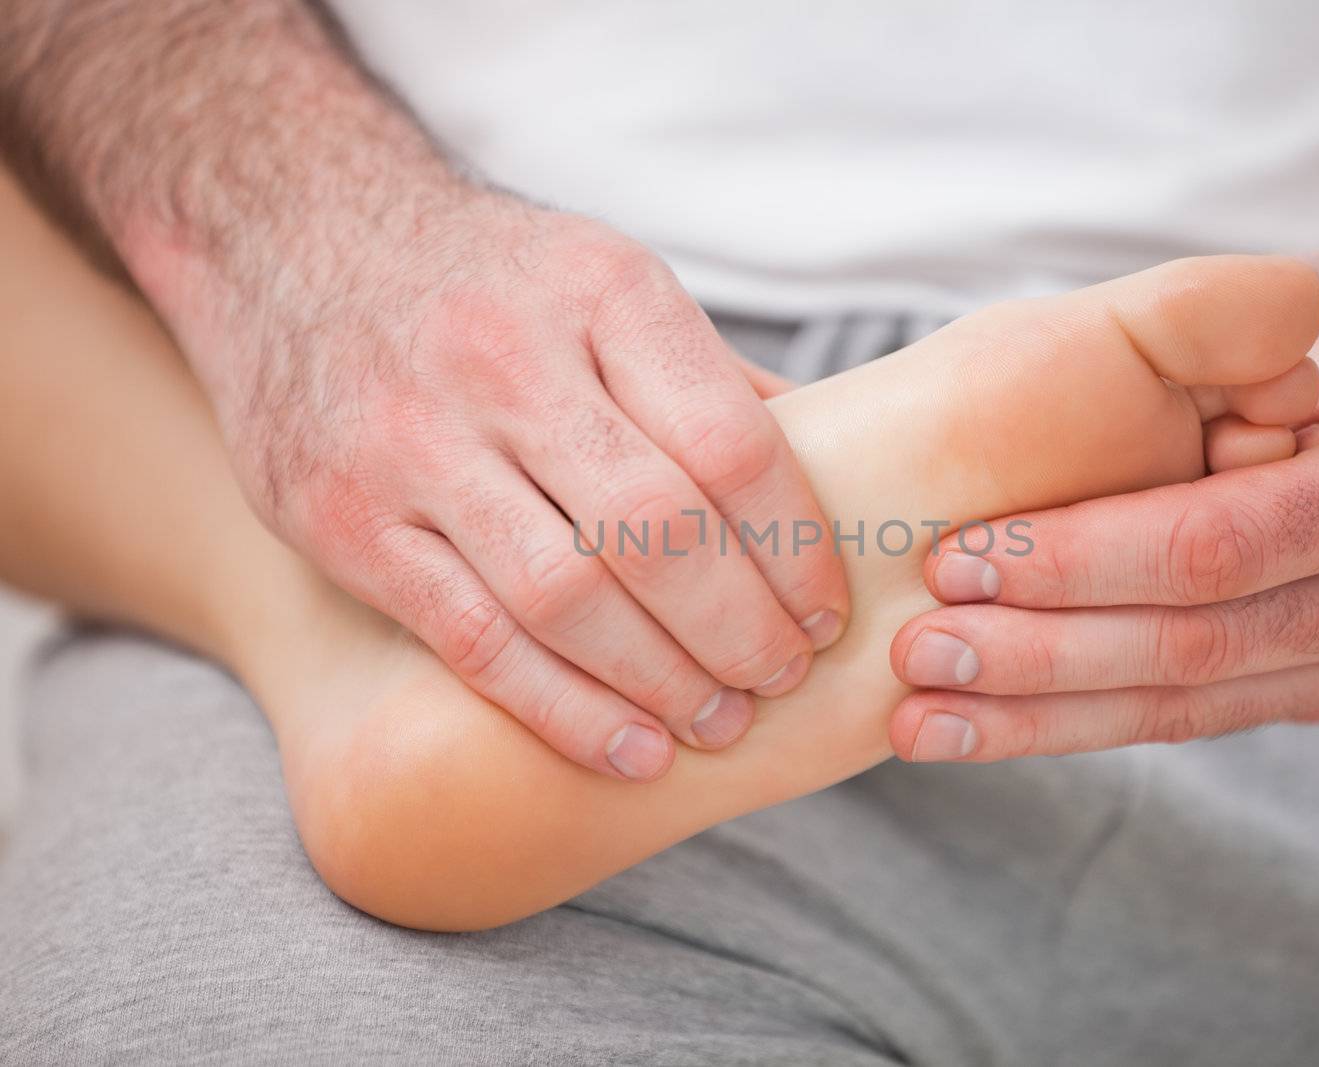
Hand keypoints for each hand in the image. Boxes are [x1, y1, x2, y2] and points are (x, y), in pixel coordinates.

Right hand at [158, 185, 848, 780]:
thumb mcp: (609, 281)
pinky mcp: (346, 519)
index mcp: (603, 294)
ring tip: (718, 724)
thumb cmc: (491, 281)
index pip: (731, 446)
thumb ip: (709, 381)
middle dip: (742, 629)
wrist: (295, 236)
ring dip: (663, 682)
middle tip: (783, 677)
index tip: (826, 613)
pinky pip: (473, 640)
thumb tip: (843, 472)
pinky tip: (629, 747)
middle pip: (659, 530)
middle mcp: (507, 362)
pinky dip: (563, 710)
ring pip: (569, 597)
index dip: (796, 550)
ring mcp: (415, 443)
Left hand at [886, 242, 1318, 761]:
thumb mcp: (1289, 307)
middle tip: (920, 654)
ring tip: (923, 719)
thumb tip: (1123, 363)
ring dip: (1039, 717)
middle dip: (1042, 656)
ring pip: (1180, 705)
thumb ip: (1208, 326)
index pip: (1211, 546)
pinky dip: (1076, 722)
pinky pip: (1183, 715)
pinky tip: (982, 726)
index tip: (954, 563)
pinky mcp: (1314, 691)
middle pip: (1192, 647)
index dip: (1076, 561)